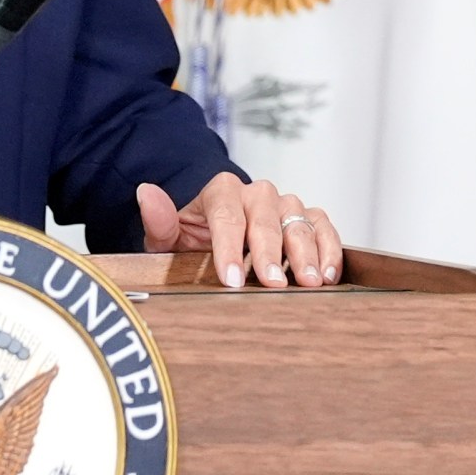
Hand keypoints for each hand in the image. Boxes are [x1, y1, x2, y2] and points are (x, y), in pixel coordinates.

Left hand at [136, 172, 341, 289]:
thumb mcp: (169, 237)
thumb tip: (145, 192)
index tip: (230, 279)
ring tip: (309, 282)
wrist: (216, 235)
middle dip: (270, 252)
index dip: (229, 248)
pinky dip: (330, 247)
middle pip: (265, 218)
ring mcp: (285, 204)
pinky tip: (328, 274)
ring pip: (299, 220)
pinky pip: (323, 226)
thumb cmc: (193, 240)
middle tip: (273, 284)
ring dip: (306, 252)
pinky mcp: (307, 217)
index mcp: (221, 191)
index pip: (226, 216)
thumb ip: (159, 220)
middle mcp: (256, 193)